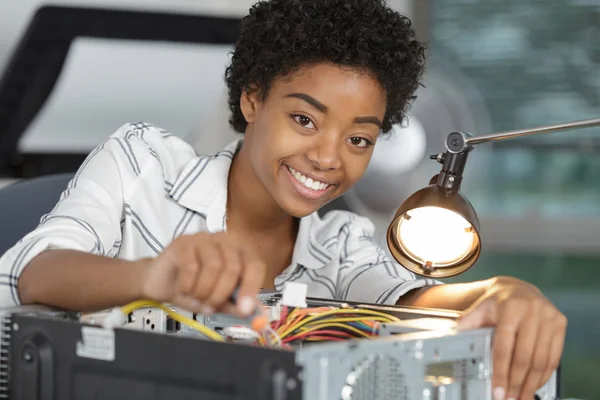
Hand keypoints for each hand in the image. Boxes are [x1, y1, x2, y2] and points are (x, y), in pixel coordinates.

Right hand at [140, 232, 266, 316]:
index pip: (255, 264)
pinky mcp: (184, 241)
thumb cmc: (194, 288)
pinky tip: (183, 289)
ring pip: (213, 266)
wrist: (161, 283)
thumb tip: (254, 314)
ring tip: (196, 297)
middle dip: (221, 293)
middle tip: (210, 306)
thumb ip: (236, 305)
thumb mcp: (218, 302)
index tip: (244, 310)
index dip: (251, 288)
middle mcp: (225, 240)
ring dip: (204, 290)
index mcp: (239, 252)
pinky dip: (188, 285)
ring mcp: (204, 238)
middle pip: (233, 266)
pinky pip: (191, 266)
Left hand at [457, 276, 566, 399]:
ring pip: (541, 360)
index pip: (504, 347)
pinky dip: (544, 374)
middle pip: (524, 357)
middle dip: (516, 382)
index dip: (500, 371)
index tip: (498, 389)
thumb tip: (454, 332)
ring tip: (522, 396)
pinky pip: (554, 356)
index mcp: (510, 307)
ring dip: (531, 383)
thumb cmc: (498, 302)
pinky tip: (535, 384)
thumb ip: (469, 321)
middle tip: (510, 398)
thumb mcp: (481, 308)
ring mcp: (549, 317)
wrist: (519, 289)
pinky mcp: (560, 324)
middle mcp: (532, 311)